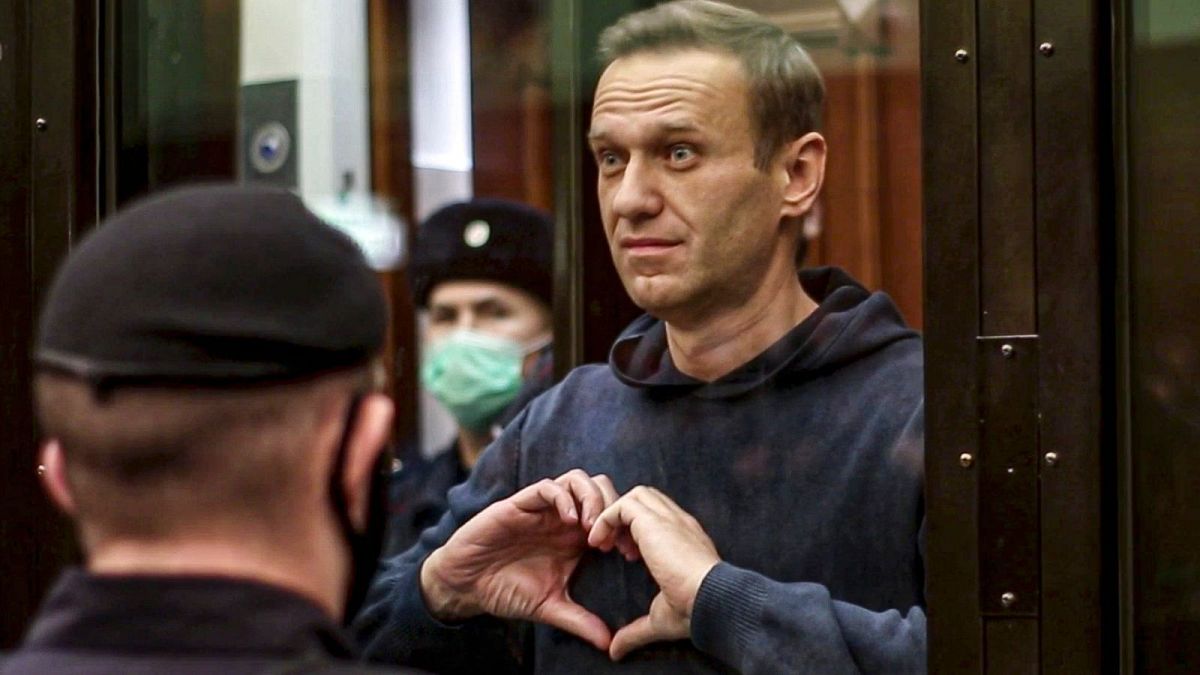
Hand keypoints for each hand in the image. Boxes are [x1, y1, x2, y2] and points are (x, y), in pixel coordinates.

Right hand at [420, 469, 618, 649]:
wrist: (466, 584)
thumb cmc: (506, 590)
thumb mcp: (549, 606)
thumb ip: (579, 620)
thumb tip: (609, 643)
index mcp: (575, 537)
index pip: (611, 514)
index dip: (625, 528)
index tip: (630, 554)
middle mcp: (562, 517)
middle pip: (600, 488)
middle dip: (613, 508)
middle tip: (613, 540)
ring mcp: (542, 508)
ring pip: (577, 480)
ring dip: (591, 498)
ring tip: (591, 528)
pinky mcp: (520, 504)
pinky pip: (547, 487)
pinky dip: (563, 497)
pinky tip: (568, 521)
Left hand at [588, 486, 720, 660]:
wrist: (711, 600)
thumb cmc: (694, 610)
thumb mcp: (659, 619)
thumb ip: (635, 630)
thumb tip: (615, 650)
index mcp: (686, 540)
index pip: (660, 517)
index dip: (637, 532)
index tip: (627, 557)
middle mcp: (680, 523)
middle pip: (648, 499)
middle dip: (625, 517)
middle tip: (612, 547)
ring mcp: (670, 519)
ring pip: (637, 495)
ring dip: (614, 514)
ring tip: (603, 543)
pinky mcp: (654, 520)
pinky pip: (623, 504)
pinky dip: (606, 518)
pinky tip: (599, 543)